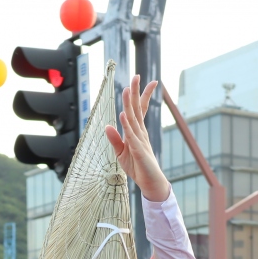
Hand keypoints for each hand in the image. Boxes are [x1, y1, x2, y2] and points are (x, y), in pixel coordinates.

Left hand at [105, 75, 169, 202]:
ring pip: (134, 118)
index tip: (139, 80)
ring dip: (130, 104)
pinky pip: (132, 135)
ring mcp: (140, 140)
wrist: (150, 182)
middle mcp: (139, 133)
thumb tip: (107, 126)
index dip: (139, 95)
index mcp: (136, 132)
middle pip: (137, 109)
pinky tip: (124, 115)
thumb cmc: (138, 167)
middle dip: (136, 92)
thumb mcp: (121, 153)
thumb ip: (115, 139)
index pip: (138, 110)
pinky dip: (127, 125)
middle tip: (136, 75)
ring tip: (128, 89)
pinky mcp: (138, 150)